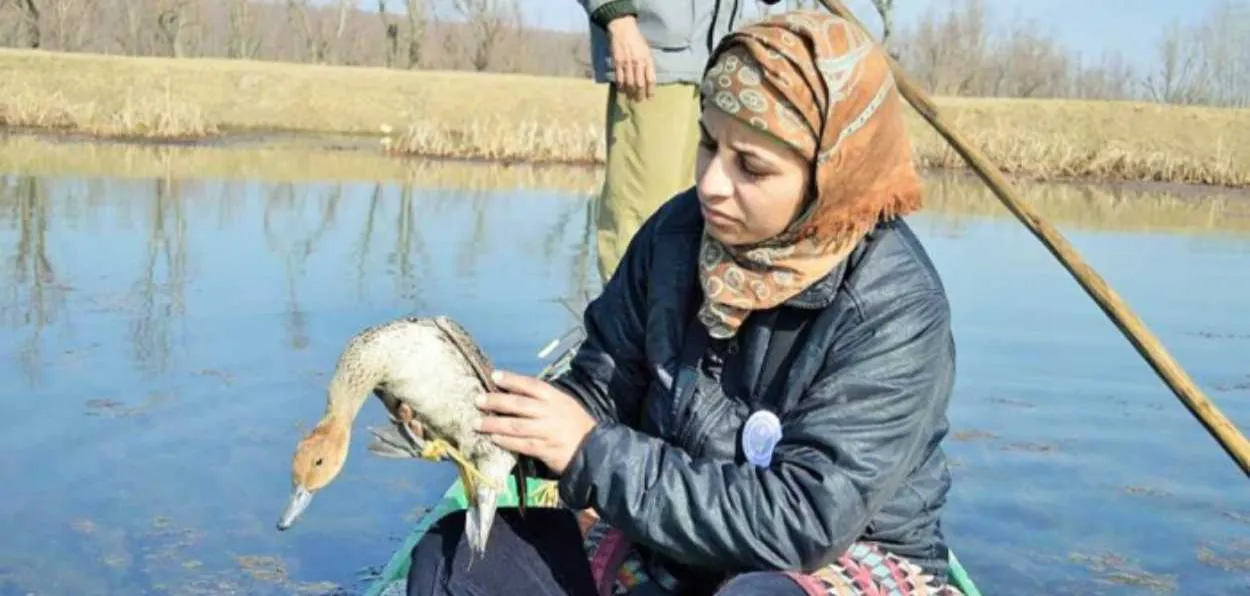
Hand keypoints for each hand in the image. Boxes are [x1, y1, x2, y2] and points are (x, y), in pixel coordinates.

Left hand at [475, 370, 596, 475]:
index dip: (511, 380)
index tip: (493, 376)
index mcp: (555, 397)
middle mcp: (550, 412)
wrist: (593, 447)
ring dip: (494, 424)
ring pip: (516, 426)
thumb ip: (543, 399)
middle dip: (496, 402)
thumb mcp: (564, 403)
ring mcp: (547, 431)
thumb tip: (514, 393)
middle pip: (518, 405)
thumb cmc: (575, 423)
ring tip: (477, 423)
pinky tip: (493, 439)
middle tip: (477, 400)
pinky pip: (521, 444)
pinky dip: (506, 442)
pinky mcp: (545, 449)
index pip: (530, 385)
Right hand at [606, 16, 655, 101]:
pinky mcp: (617, 63)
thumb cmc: (637, 40)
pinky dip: (621, 86)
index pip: (650, 79)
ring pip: (629, 83)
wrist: (623, 29)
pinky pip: (619, 78)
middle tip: (639, 101)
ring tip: (630, 98)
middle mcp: (638, 63)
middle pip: (640, 84)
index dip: (650, 90)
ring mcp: (627, 64)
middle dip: (640, 94)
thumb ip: (648, 64)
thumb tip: (648, 78)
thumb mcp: (647, 50)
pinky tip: (622, 90)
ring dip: (630, 93)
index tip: (650, 97)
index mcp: (647, 60)